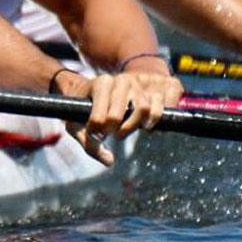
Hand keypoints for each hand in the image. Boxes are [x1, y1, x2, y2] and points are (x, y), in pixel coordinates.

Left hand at [54, 67, 183, 165]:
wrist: (101, 85)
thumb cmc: (86, 106)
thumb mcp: (77, 123)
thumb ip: (89, 144)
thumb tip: (110, 161)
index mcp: (101, 84)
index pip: (103, 116)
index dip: (99, 132)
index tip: (98, 135)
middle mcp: (121, 80)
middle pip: (121, 114)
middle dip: (120, 130)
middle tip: (115, 135)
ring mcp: (139, 82)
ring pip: (145, 109)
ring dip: (138, 126)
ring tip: (128, 129)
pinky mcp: (155, 85)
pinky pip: (164, 105)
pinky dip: (157, 118)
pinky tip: (146, 124)